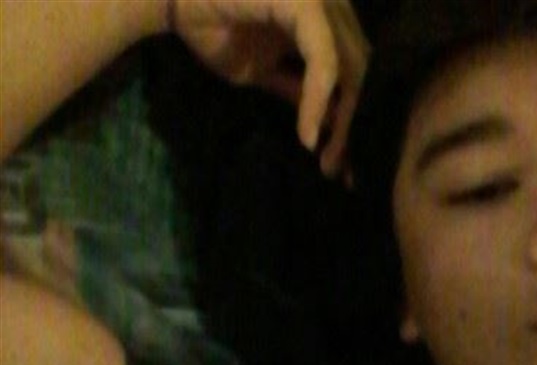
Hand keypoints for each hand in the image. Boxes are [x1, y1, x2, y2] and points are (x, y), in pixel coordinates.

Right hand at [168, 0, 368, 175]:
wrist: (173, 2)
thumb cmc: (216, 29)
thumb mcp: (266, 73)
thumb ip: (300, 92)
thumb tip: (334, 124)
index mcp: (327, 21)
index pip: (356, 75)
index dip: (354, 121)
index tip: (347, 165)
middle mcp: (334, 7)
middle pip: (361, 77)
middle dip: (354, 131)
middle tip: (344, 174)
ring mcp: (322, 2)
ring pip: (350, 72)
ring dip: (342, 124)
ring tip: (329, 162)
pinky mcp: (305, 2)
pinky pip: (322, 61)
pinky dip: (317, 102)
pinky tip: (307, 136)